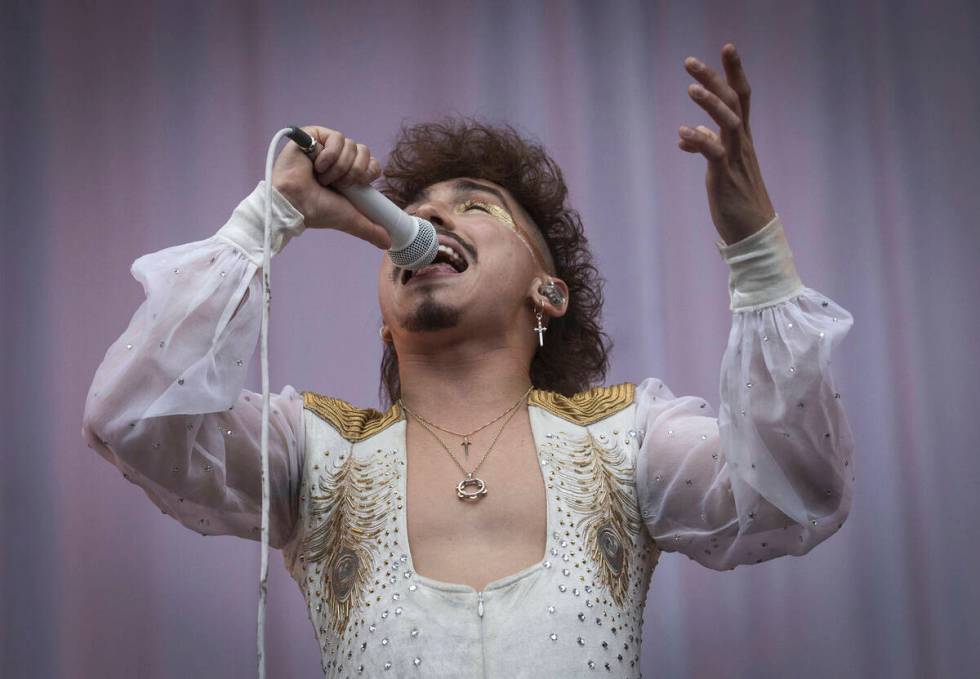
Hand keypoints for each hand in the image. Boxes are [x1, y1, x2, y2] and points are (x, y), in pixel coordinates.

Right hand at [271, 125, 390, 248]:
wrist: (295, 203)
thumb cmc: (317, 210)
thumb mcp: (350, 220)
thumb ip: (370, 229)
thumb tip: (388, 243)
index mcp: (348, 173)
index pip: (372, 163)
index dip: (368, 172)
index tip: (357, 186)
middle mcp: (339, 158)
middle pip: (364, 151)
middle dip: (354, 171)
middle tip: (339, 184)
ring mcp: (326, 145)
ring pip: (351, 144)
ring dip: (339, 167)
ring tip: (323, 178)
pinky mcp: (314, 134)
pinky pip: (336, 137)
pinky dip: (329, 155)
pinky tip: (316, 166)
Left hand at [678, 43, 775, 244]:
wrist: (752, 232)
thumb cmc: (737, 199)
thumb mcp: (720, 167)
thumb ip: (707, 146)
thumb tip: (687, 136)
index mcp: (741, 138)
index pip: (741, 97)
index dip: (734, 72)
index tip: (726, 47)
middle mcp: (741, 144)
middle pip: (732, 101)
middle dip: (714, 78)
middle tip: (689, 61)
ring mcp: (735, 159)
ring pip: (727, 122)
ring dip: (709, 104)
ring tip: (690, 89)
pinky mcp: (726, 178)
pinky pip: (714, 153)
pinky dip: (700, 141)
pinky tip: (683, 135)